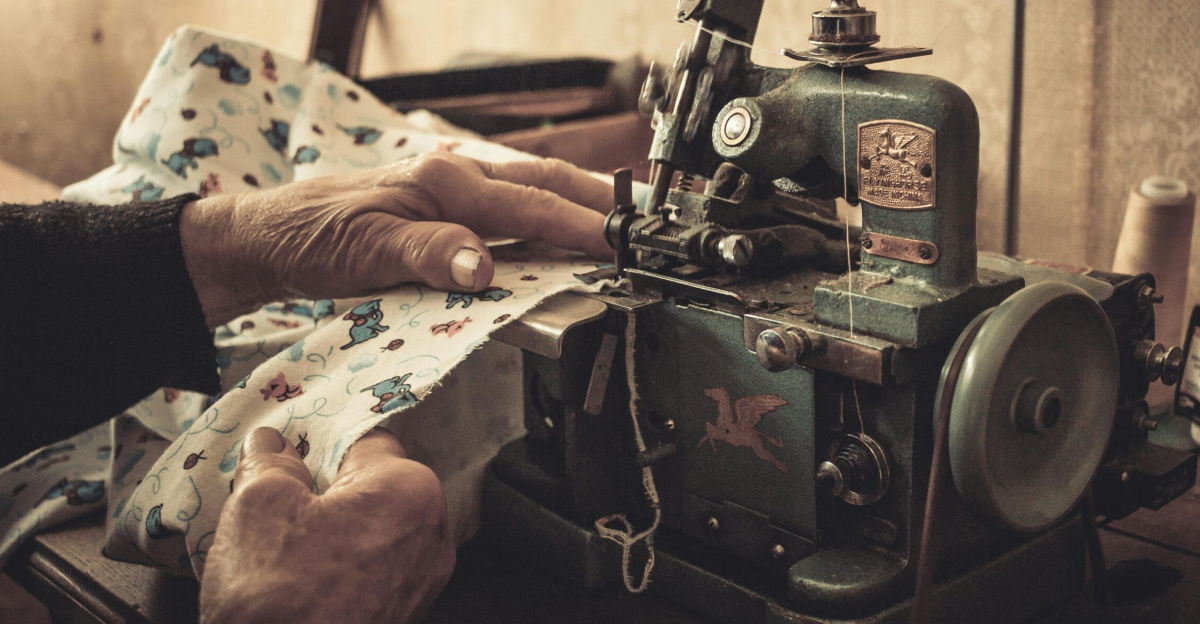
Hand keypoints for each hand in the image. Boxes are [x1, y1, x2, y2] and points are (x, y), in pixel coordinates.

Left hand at [180, 153, 614, 326]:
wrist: (269, 237)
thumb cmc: (313, 239)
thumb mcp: (366, 251)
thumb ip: (430, 255)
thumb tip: (485, 267)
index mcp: (443, 180)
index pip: (529, 204)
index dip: (579, 225)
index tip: (620, 243)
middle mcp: (452, 175)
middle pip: (542, 181)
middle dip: (595, 199)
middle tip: (639, 223)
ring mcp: (449, 186)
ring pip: (528, 188)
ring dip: (573, 202)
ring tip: (613, 221)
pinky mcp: (442, 204)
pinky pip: (506, 205)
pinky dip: (542, 214)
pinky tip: (553, 229)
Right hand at [200, 427, 454, 623]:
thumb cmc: (280, 599)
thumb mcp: (258, 506)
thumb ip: (270, 463)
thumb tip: (271, 447)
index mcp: (410, 490)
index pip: (364, 440)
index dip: (317, 443)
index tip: (286, 451)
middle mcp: (431, 535)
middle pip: (372, 489)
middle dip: (325, 492)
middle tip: (275, 503)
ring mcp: (420, 583)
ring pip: (370, 533)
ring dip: (330, 534)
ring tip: (280, 549)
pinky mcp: (401, 616)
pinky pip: (369, 574)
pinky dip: (337, 571)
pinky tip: (297, 582)